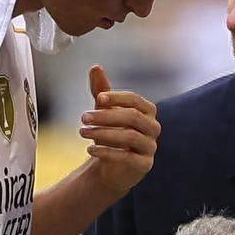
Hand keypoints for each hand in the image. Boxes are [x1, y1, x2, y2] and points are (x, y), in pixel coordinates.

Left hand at [78, 65, 159, 195]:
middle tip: (83, 117)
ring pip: (129, 137)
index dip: (117, 97)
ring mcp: (151, 147)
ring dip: (103, 133)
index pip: (135, 99)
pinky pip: (127, 158)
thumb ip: (101, 90)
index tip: (98, 98)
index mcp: (147, 111)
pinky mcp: (144, 165)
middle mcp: (153, 128)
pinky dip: (107, 152)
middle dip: (106, 116)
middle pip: (132, 117)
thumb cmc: (111, 134)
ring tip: (82, 132)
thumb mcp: (104, 111)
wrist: (112, 167)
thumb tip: (95, 67)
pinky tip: (90, 149)